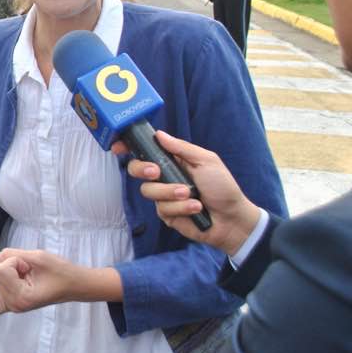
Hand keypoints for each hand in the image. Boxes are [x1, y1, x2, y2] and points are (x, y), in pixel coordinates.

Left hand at [0, 249, 87, 341]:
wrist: (75, 285)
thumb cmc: (60, 271)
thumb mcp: (38, 257)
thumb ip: (11, 255)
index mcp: (20, 298)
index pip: (0, 269)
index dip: (15, 261)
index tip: (32, 268)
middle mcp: (13, 305)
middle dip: (12, 265)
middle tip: (33, 272)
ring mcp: (12, 306)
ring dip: (12, 271)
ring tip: (32, 276)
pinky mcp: (13, 303)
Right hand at [112, 130, 260, 255]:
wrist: (232, 218)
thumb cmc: (222, 186)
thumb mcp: (206, 160)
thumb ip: (182, 148)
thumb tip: (159, 134)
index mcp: (172, 161)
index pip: (145, 151)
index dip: (128, 147)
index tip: (119, 146)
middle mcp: (164, 177)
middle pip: (136, 169)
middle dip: (142, 169)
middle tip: (157, 172)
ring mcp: (163, 197)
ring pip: (148, 191)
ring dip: (171, 193)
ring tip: (192, 195)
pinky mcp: (167, 215)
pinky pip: (162, 209)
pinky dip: (181, 207)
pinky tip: (196, 208)